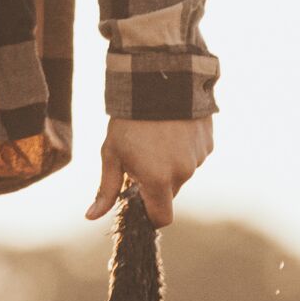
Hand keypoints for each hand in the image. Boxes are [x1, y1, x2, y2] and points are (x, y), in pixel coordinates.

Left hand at [86, 115, 213, 227]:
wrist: (158, 82)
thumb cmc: (129, 121)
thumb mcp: (112, 154)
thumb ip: (107, 189)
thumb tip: (91, 216)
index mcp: (158, 181)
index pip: (162, 218)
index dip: (151, 214)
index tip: (140, 201)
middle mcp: (183, 173)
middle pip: (170, 191)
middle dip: (157, 182)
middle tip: (142, 157)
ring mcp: (198, 158)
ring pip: (183, 171)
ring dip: (171, 163)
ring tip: (157, 137)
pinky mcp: (208, 142)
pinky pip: (195, 154)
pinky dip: (185, 148)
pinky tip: (172, 129)